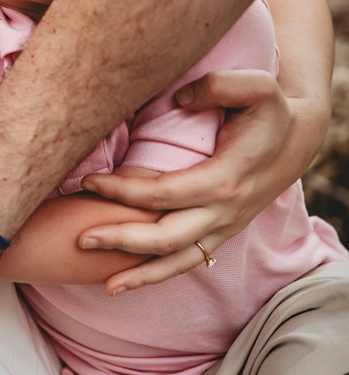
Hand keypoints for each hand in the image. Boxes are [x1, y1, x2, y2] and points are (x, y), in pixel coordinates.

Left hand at [79, 70, 315, 293]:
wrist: (295, 140)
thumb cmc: (267, 112)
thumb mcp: (255, 87)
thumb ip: (217, 87)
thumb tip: (179, 100)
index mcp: (225, 178)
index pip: (163, 193)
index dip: (123, 190)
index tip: (88, 181)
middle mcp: (224, 211)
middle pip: (165, 237)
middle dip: (121, 240)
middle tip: (80, 239)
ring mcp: (223, 228)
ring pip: (179, 261)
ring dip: (141, 276)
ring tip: (106, 288)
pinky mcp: (220, 234)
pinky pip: (188, 262)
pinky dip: (159, 275)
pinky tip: (128, 283)